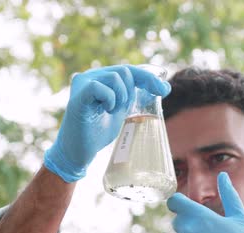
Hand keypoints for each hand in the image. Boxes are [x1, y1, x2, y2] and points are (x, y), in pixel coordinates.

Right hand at [44, 65, 170, 181]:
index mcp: (101, 78)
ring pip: (116, 77)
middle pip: (125, 71)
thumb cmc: (98, 132)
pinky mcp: (78, 95)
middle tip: (121, 110)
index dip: (149, 78)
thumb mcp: (121, 110)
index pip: (130, 70)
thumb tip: (164, 86)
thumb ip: (135, 96)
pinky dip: (109, 100)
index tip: (165, 90)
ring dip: (121, 97)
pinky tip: (105, 110)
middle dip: (132, 91)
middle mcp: (90, 76)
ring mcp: (83, 83)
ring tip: (110, 112)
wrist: (79, 152)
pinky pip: (101, 87)